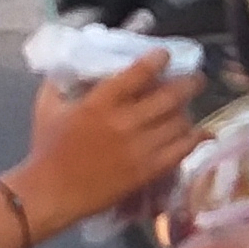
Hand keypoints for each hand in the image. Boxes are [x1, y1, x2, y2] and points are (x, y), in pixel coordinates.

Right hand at [14, 56, 200, 228]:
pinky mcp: (147, 171)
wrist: (51, 192)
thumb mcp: (48, 105)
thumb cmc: (47, 148)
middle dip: (189, 82)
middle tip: (195, 78)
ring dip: (188, 111)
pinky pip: (181, 151)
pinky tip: (201, 133)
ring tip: (188, 107)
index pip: (139, 72)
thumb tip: (77, 64)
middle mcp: (125, 122)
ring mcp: (139, 148)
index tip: (165, 55)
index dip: (159, 59)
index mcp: (100, 102)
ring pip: (179, 122)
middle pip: (170, 95)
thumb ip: (61, 80)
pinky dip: (195, 138)